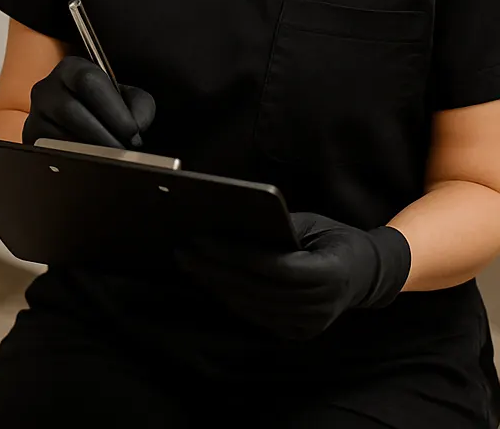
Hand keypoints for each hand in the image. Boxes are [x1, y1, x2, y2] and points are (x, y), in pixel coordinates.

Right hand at [22, 56, 155, 148]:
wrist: (79, 122)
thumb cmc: (104, 107)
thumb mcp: (126, 98)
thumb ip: (139, 106)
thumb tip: (136, 127)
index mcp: (72, 69)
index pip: (89, 81)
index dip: (113, 109)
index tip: (131, 131)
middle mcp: (47, 89)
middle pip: (72, 110)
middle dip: (103, 136)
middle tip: (123, 151)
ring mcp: (35, 115)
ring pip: (60, 135)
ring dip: (90, 152)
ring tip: (110, 160)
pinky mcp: (31, 141)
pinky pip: (50, 153)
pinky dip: (75, 161)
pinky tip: (90, 164)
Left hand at [177, 212, 410, 340]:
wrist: (368, 274)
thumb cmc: (334, 238)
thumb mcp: (310, 223)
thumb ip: (276, 226)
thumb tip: (229, 220)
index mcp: (329, 273)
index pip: (273, 266)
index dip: (235, 254)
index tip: (202, 239)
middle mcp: (321, 304)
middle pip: (256, 288)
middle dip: (215, 269)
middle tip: (183, 250)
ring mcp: (310, 324)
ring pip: (253, 305)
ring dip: (217, 285)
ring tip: (190, 263)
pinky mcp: (299, 332)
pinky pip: (258, 316)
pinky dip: (231, 299)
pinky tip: (211, 281)